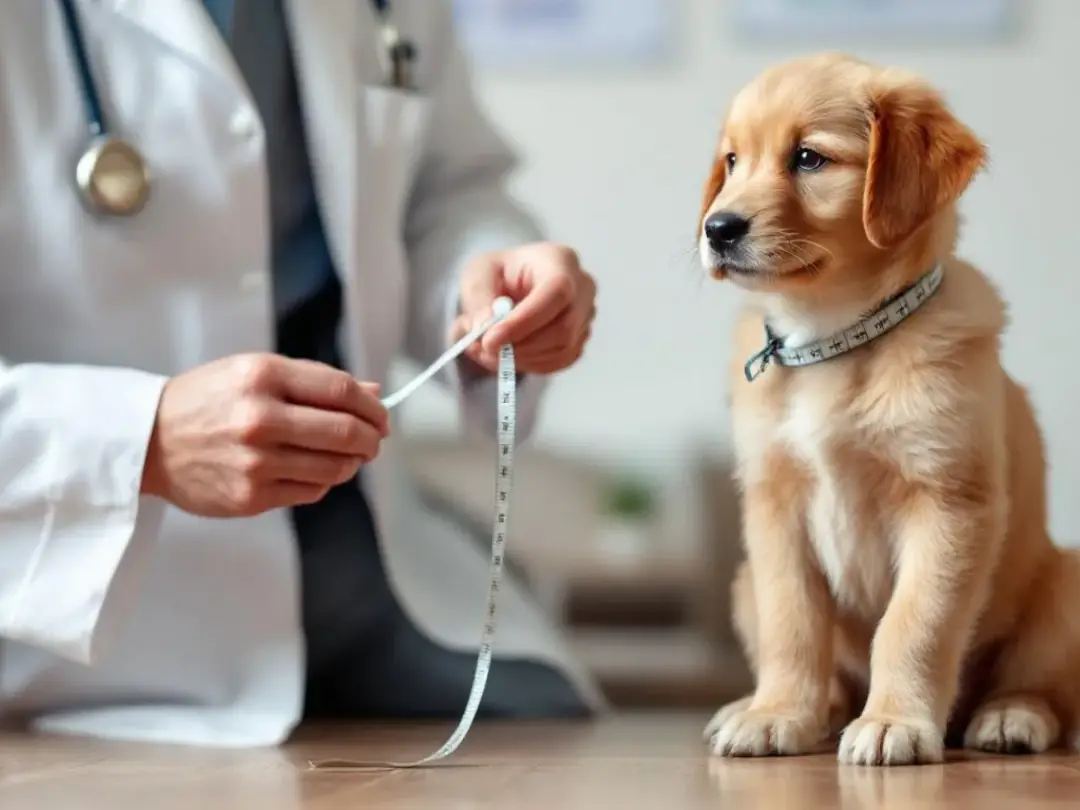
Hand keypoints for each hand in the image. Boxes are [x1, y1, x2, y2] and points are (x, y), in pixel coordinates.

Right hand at [141, 353, 389, 517]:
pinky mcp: (250, 497)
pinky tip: (313, 471)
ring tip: (348, 456)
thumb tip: (372, 393)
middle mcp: (259, 418)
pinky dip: (323, 481)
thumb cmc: (205, 401)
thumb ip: (314, 381)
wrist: (146, 441)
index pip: (341, 390)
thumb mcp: (254, 372)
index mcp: (262, 376)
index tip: (381, 415)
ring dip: (353, 463)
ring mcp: (255, 462)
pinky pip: (311, 492)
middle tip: (375, 440)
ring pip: (334, 466)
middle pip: (345, 431)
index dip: (371, 406)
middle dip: (372, 438)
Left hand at [450, 241, 595, 374]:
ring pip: (561, 350)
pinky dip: (528, 364)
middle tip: (483, 349)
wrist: (512, 284)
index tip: (490, 340)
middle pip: (564, 328)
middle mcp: (582, 288)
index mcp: (559, 260)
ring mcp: (585, 316)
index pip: (556, 293)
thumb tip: (486, 328)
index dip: (524, 321)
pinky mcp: (580, 339)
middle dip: (520, 346)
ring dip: (520, 358)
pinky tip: (506, 353)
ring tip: (487, 348)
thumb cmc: (499, 273)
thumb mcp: (478, 274)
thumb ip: (479, 298)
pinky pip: (558, 362)